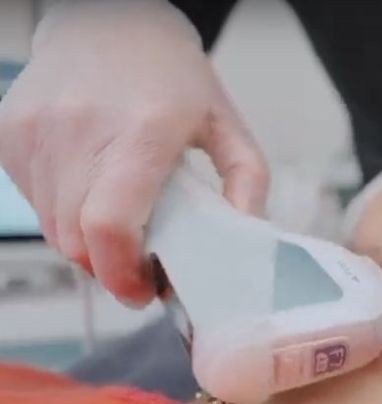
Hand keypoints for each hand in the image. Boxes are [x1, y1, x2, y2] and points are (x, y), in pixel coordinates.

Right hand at [0, 1, 266, 306]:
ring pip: (51, 228)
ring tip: (119, 216)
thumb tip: (245, 234)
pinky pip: (33, 201)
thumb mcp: (226, 123)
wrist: (109, 19)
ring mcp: (36, 132)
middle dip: (109, 266)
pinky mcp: (10, 134)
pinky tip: (91, 185)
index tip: (143, 288)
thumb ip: (247, 181)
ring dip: (85, 241)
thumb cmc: (171, 73)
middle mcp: (80, 130)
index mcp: (142, 132)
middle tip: (141, 259)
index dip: (122, 273)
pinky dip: (62, 211)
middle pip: (75, 241)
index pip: (108, 225)